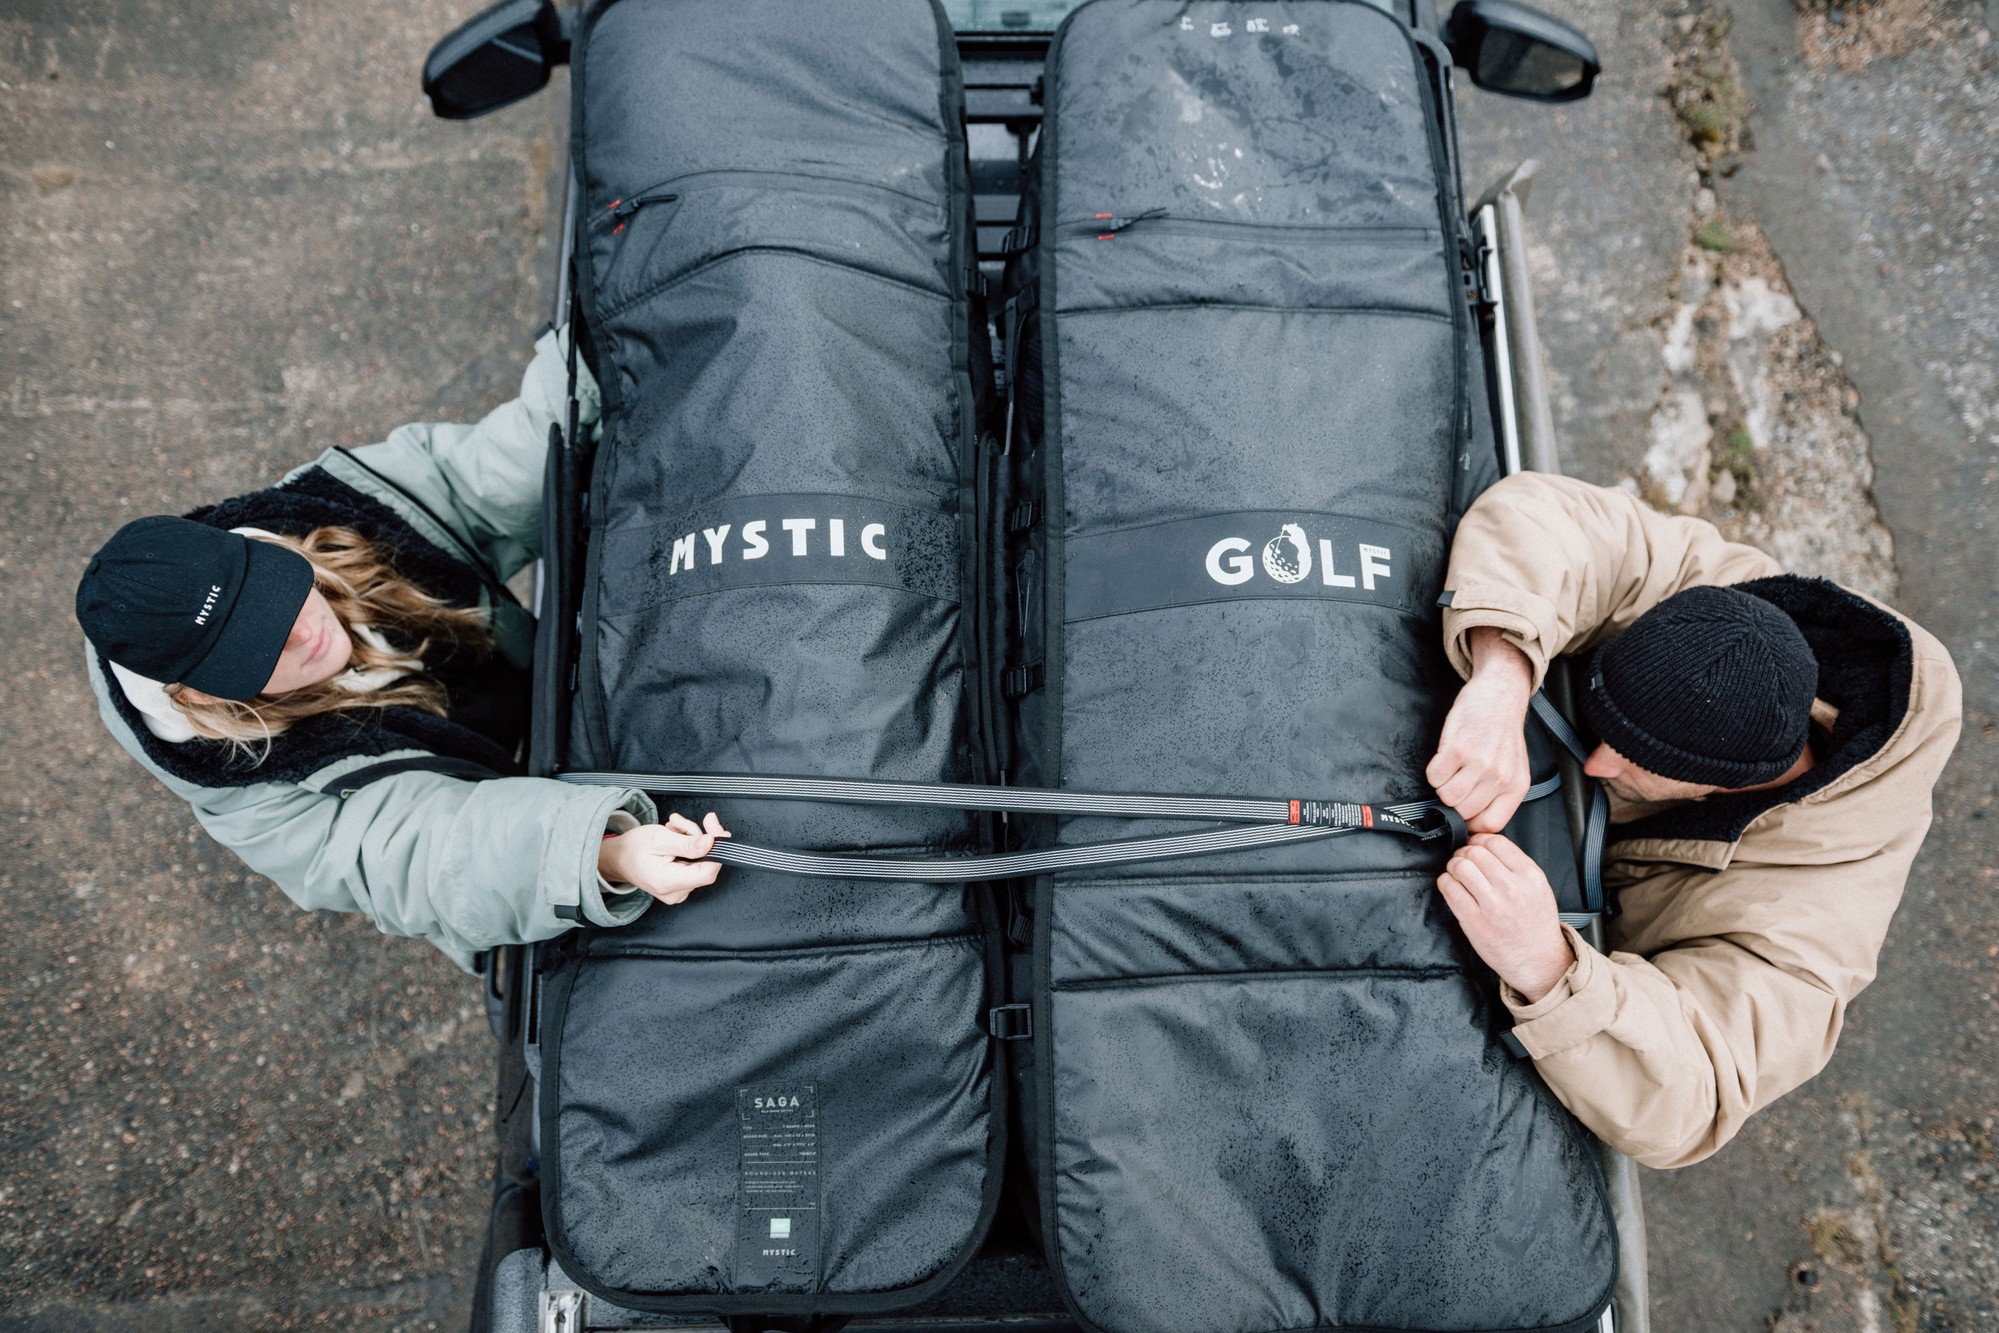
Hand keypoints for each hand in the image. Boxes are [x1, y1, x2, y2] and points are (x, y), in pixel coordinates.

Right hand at [598, 812, 730, 905]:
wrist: (617, 858)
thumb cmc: (632, 848)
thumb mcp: (659, 838)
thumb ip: (687, 843)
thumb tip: (712, 843)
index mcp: (668, 882)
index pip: (707, 872)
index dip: (717, 850)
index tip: (716, 829)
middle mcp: (676, 892)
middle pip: (705, 863)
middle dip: (698, 838)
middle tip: (680, 822)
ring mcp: (679, 891)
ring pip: (701, 861)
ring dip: (691, 839)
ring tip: (672, 828)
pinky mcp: (681, 885)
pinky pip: (695, 864)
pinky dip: (689, 847)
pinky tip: (676, 837)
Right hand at [1426, 627, 1534, 832]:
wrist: (1499, 697)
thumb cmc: (1502, 733)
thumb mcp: (1514, 768)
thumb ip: (1499, 796)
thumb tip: (1474, 822)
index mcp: (1516, 786)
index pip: (1490, 825)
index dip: (1471, 824)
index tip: (1463, 814)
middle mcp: (1500, 777)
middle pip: (1463, 812)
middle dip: (1455, 801)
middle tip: (1458, 781)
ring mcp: (1479, 763)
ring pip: (1446, 797)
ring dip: (1443, 785)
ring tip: (1452, 768)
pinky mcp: (1457, 749)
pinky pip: (1434, 776)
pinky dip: (1434, 770)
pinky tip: (1446, 757)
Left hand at [1434, 833, 1574, 1002]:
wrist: (1538, 960)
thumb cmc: (1536, 924)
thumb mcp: (1538, 887)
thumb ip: (1515, 865)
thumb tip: (1483, 844)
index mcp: (1530, 875)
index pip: (1495, 841)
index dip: (1479, 840)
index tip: (1474, 846)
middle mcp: (1511, 887)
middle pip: (1474, 852)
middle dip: (1464, 853)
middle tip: (1463, 861)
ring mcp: (1491, 905)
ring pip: (1460, 867)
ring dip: (1453, 867)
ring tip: (1457, 874)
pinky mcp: (1473, 920)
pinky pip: (1449, 889)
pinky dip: (1445, 883)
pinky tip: (1452, 887)